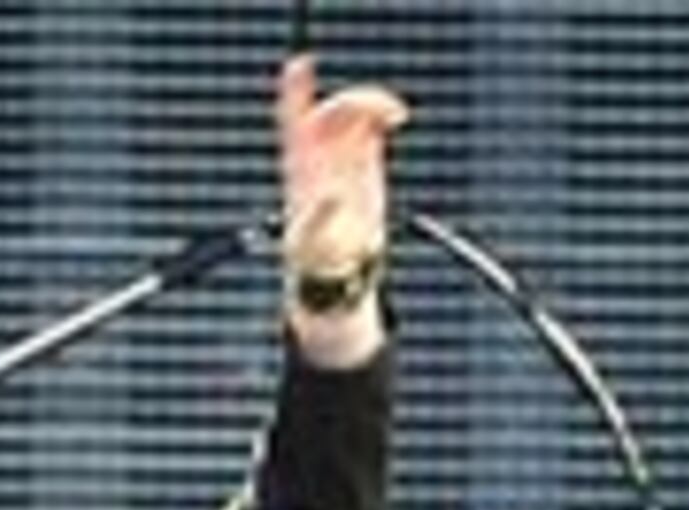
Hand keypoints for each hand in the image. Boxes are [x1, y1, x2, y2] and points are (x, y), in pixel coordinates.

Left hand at [275, 55, 409, 282]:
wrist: (338, 265)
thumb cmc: (314, 257)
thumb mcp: (309, 242)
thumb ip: (318, 219)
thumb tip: (332, 196)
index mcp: (297, 165)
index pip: (291, 118)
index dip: (294, 90)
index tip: (300, 65)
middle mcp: (318, 154)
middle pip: (333, 110)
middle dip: (354, 101)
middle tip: (382, 112)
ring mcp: (342, 154)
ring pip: (355, 112)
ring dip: (373, 102)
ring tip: (395, 115)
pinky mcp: (364, 161)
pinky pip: (372, 124)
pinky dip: (384, 114)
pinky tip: (397, 119)